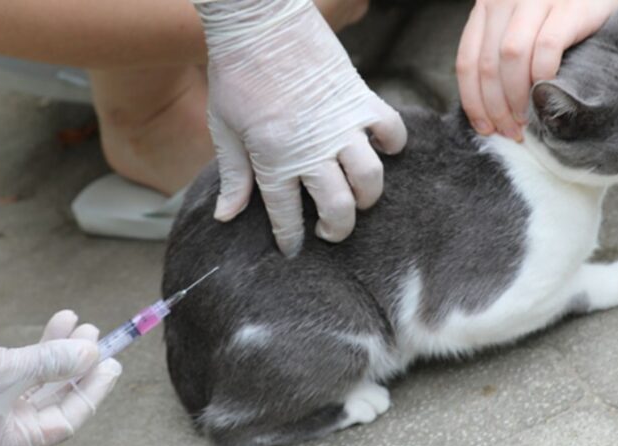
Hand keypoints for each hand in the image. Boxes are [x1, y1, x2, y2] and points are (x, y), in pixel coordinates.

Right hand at [0, 311, 120, 445]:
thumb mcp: (3, 373)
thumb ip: (50, 363)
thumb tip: (90, 353)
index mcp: (11, 442)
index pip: (68, 419)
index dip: (93, 390)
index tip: (113, 363)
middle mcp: (6, 430)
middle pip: (57, 398)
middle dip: (80, 365)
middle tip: (100, 338)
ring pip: (43, 378)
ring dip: (63, 350)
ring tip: (81, 324)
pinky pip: (24, 368)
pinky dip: (41, 346)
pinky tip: (59, 323)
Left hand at [197, 0, 406, 256]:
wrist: (259, 21)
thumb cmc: (235, 74)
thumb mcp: (224, 129)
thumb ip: (233, 177)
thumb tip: (225, 217)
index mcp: (273, 159)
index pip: (286, 216)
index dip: (291, 239)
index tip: (294, 250)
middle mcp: (312, 149)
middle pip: (339, 208)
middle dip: (337, 230)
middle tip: (330, 232)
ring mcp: (341, 125)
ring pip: (370, 179)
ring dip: (367, 197)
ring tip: (357, 198)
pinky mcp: (361, 99)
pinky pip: (392, 131)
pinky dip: (392, 145)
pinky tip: (381, 150)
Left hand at [456, 0, 617, 140]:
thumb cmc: (564, 15)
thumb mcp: (521, 27)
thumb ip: (499, 51)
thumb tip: (489, 107)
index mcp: (487, 6)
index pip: (467, 61)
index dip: (473, 101)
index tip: (484, 127)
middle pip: (487, 64)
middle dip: (495, 107)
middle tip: (510, 131)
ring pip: (511, 56)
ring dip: (516, 96)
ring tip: (525, 120)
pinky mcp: (568, 7)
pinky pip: (546, 47)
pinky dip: (542, 75)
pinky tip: (546, 91)